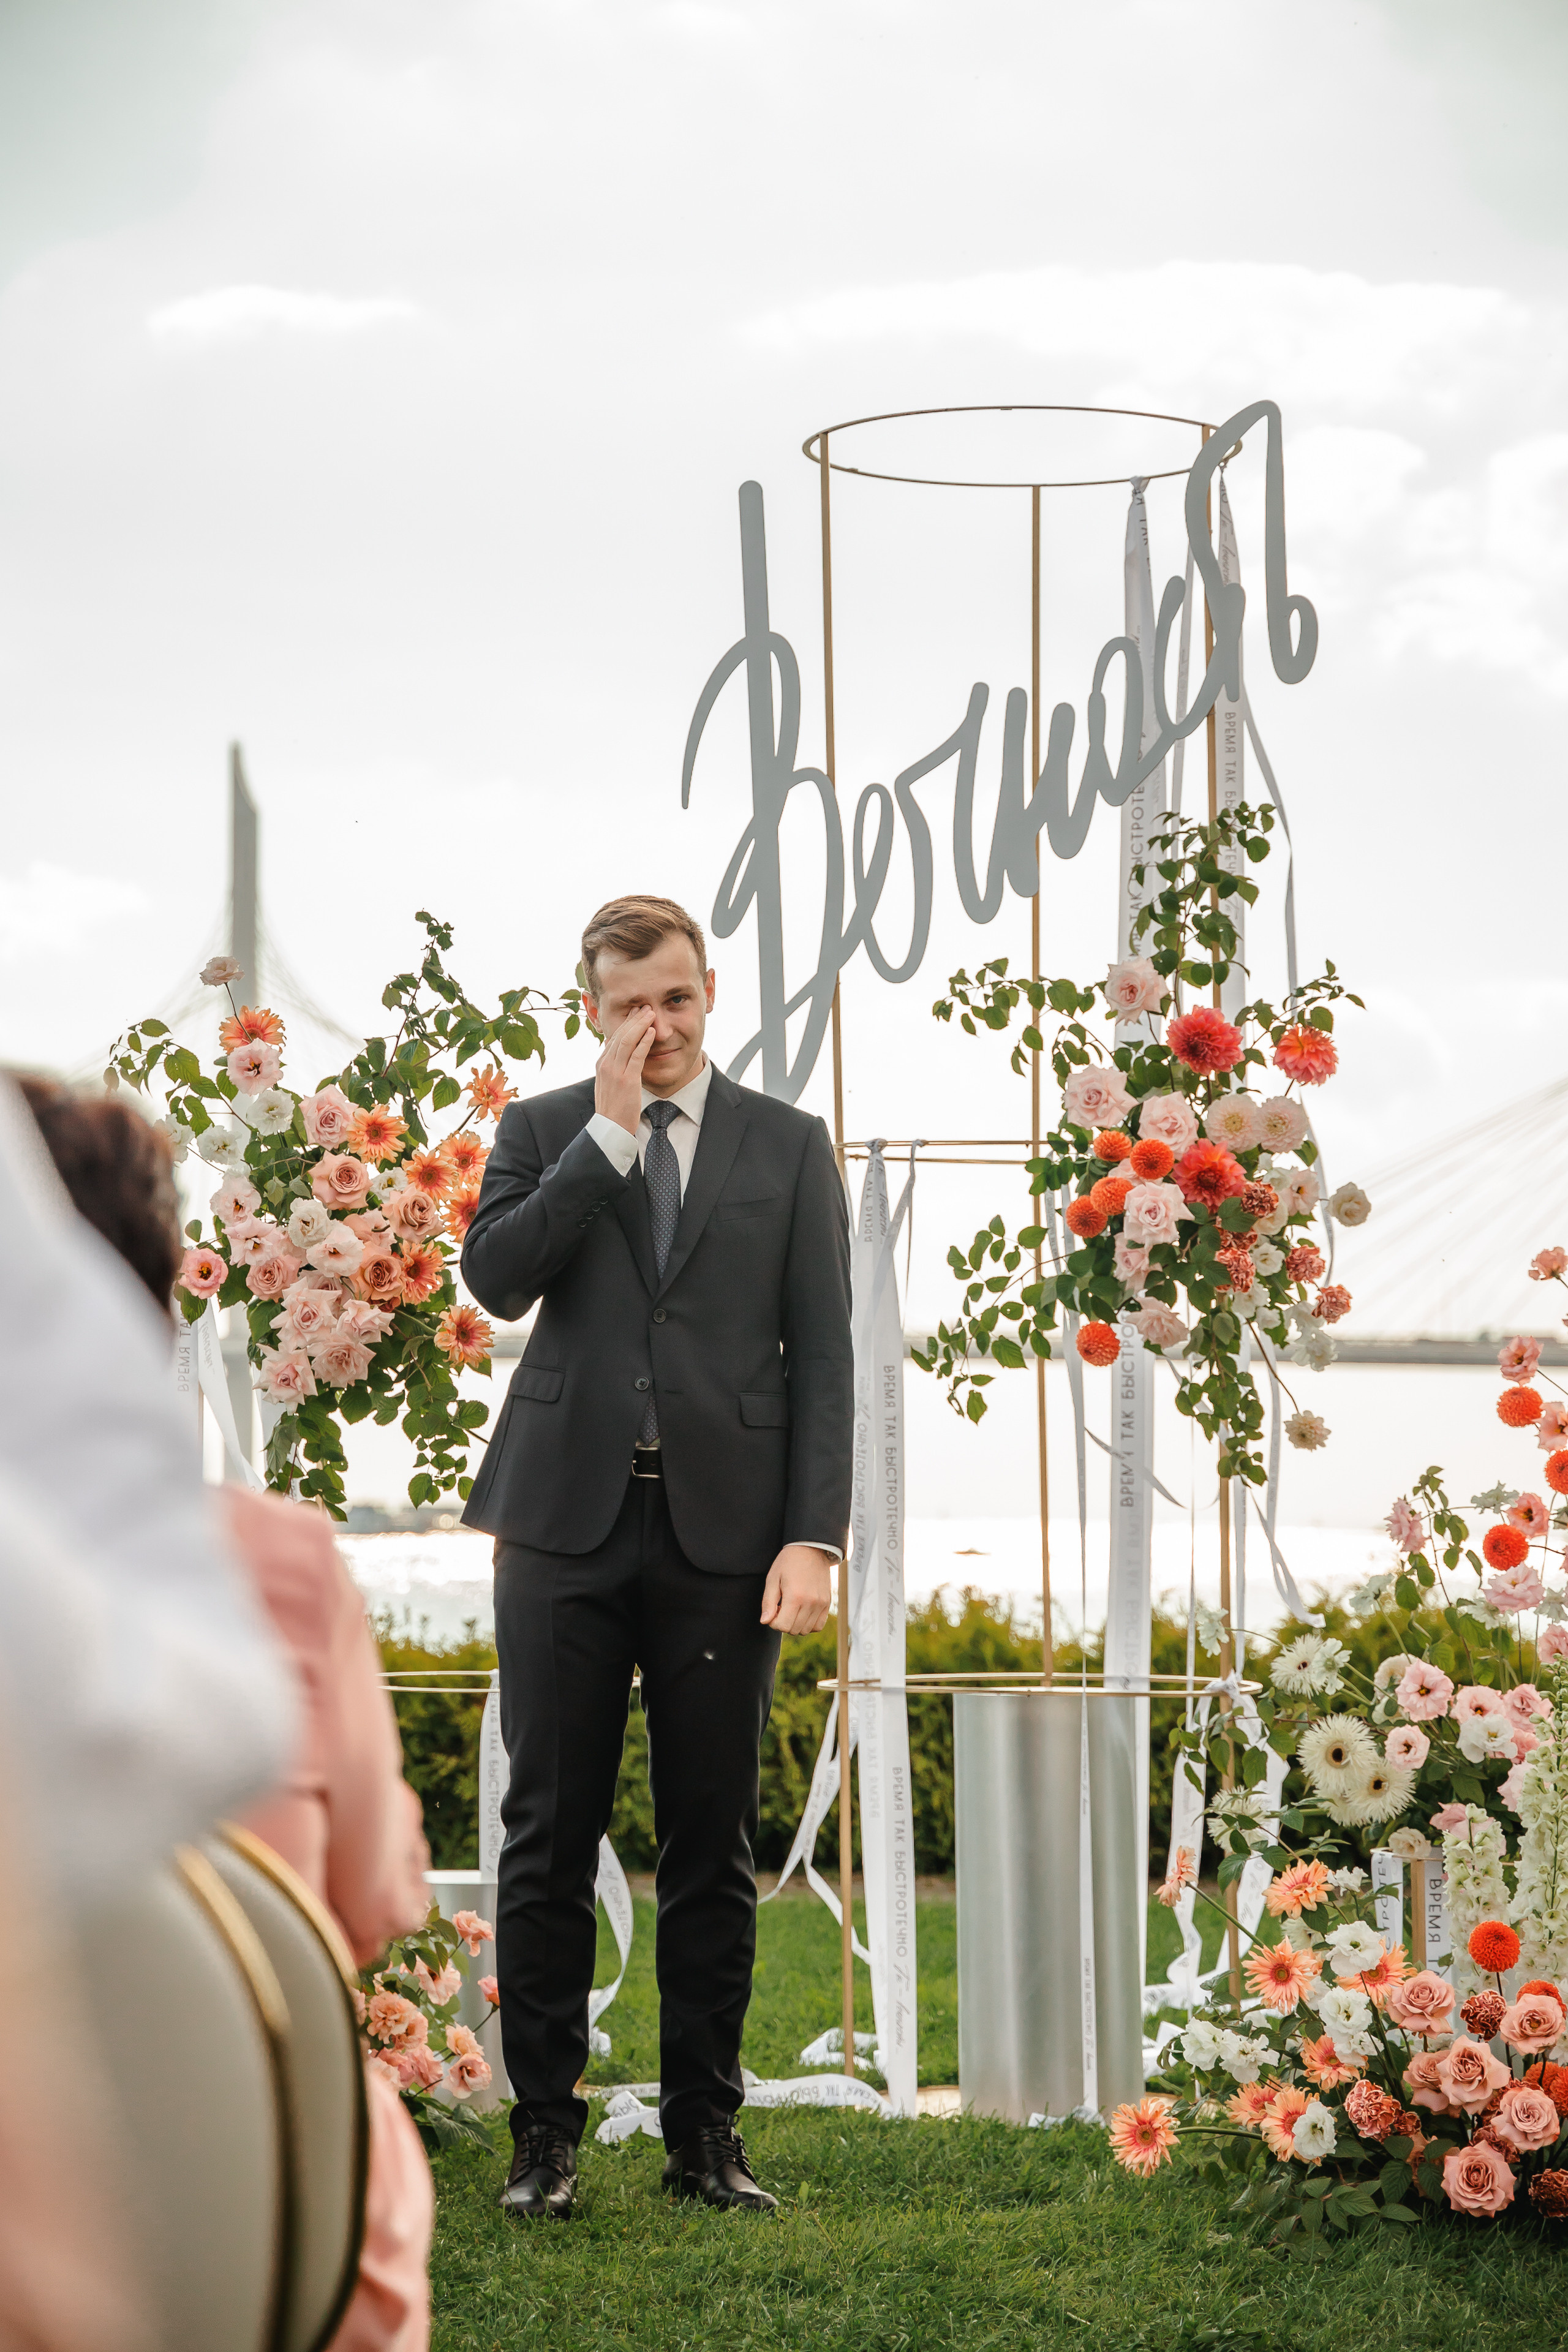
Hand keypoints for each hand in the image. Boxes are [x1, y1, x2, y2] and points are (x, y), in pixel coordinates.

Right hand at [594, 1008, 653, 1135]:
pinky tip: (652, 1031)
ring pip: (627, 1040)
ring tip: (650, 1012)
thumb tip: (616, 1052)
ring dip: (640, 1024)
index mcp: (601, 1064)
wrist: (610, 1128)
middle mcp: (606, 1064)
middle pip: (620, 1034)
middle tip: (644, 1006)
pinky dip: (644, 1041)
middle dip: (633, 1018)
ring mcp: (615, 1071)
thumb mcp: (609, 1083)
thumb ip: (613, 1067)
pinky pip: (636, 1055)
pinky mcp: (627, 1080)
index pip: (613, 1037)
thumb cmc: (613, 1108)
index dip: (625, 1023)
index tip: (635, 1013)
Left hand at [760, 1544, 834, 1635]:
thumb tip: (765, 1621)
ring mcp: (821, 1604)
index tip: (773, 1610)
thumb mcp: (773, 1578)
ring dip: (795, 1624)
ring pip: (806, 1630)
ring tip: (792, 1609)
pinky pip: (818, 1626)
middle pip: (793, 1630)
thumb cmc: (788, 1562)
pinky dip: (809, 1624)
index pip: (782, 1626)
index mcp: (795, 1596)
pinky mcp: (827, 1603)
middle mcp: (810, 1603)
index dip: (773, 1622)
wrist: (811, 1548)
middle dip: (783, 1623)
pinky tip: (802, 1613)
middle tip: (781, 1608)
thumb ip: (768, 1602)